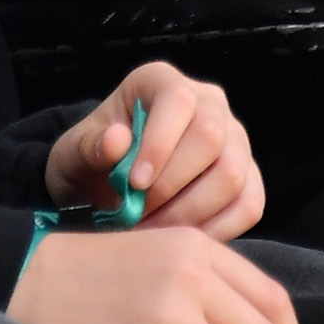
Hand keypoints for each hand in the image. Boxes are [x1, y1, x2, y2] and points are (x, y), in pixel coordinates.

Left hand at [45, 62, 265, 240]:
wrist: (105, 188)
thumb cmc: (92, 162)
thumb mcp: (74, 154)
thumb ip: (89, 147)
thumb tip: (116, 141)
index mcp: (161, 82)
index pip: (177, 101)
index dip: (159, 143)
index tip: (133, 184)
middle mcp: (209, 103)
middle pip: (212, 139)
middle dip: (171, 186)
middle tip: (137, 216)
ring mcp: (235, 141)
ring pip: (233, 176)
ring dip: (190, 213)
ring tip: (153, 232)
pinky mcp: (249, 179)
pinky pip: (249, 206)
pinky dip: (216, 231)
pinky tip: (182, 241)